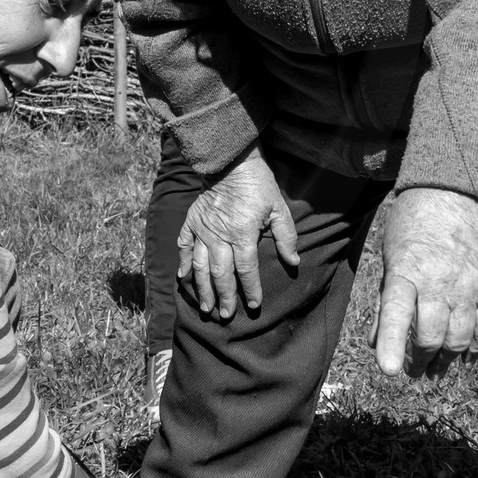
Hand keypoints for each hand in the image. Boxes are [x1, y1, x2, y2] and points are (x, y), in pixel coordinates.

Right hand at [177, 144, 298, 319]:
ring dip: (203, 288)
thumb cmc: (258, 185)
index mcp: (242, 233)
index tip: (254, 305)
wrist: (230, 161)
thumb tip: (294, 262)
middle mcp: (219, 235)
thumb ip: (286, 236)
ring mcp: (202, 229)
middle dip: (225, 297)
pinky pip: (184, 246)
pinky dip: (184, 263)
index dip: (251, 290)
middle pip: (221, 274)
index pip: (247, 270)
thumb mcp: (279, 208)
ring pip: (200, 266)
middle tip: (227, 316)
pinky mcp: (192, 221)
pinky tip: (184, 278)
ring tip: (206, 306)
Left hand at [372, 187, 477, 377]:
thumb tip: (375, 342)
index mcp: (406, 270)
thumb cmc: (412, 231)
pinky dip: (476, 349)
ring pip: (459, 339)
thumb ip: (384, 301)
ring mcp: (468, 286)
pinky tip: (465, 359)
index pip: (396, 312)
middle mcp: (438, 280)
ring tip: (434, 370)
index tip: (390, 370)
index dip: (392, 342)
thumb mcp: (388, 259)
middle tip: (411, 371)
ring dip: (445, 361)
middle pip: (430, 335)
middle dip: (418, 360)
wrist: (454, 200)